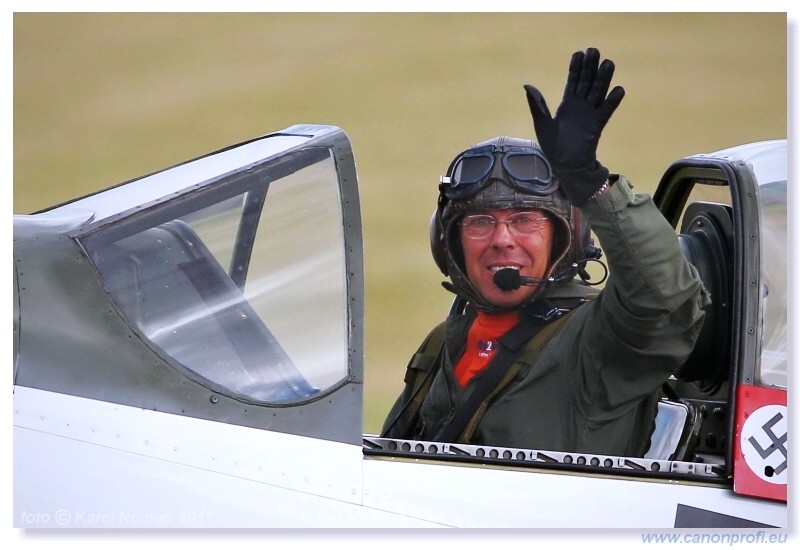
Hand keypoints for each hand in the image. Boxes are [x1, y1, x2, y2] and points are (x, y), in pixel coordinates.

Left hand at [524, 47, 624, 205]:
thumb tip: (527, 85)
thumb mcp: (542, 123)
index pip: (573, 81)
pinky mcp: (597, 125)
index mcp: (567, 104)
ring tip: (608, 63)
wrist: (565, 165)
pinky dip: (612, 101)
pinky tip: (618, 89)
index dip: (576, 68)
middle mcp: (580, 106)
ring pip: (598, 92)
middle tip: (594, 50)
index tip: (579, 53)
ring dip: (603, 78)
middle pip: (587, 82)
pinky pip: (606, 110)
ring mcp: (590, 114)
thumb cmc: (553, 146)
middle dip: (590, 67)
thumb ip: (537, 104)